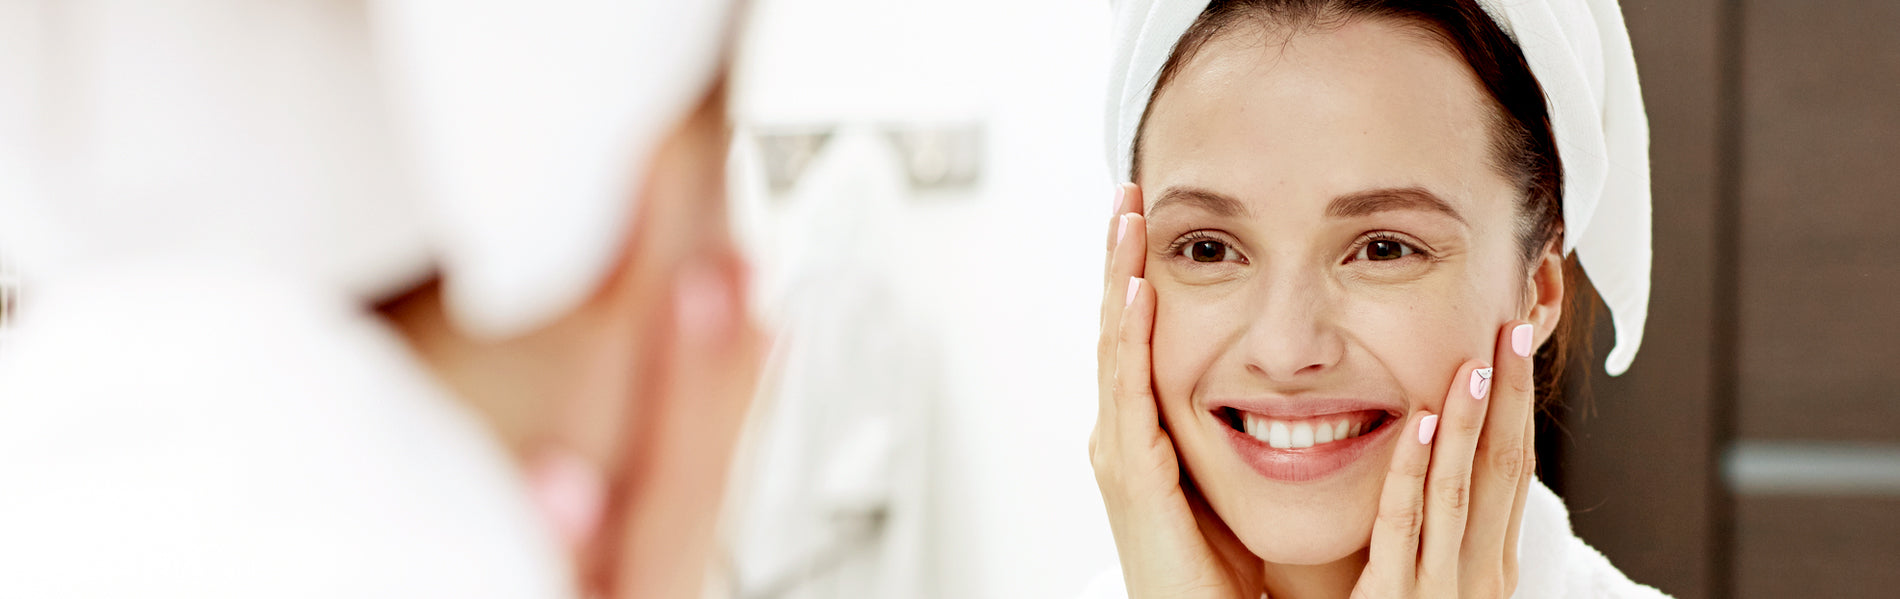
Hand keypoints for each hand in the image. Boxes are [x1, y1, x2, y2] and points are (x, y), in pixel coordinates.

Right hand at [1090, 183, 1264, 598]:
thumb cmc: (1226, 574)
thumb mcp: (1234, 482)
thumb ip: (1242, 433)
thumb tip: (1292, 385)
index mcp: (1145, 433)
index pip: (1139, 333)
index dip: (1139, 272)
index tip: (1151, 213)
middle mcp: (1122, 435)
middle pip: (1116, 326)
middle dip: (1119, 257)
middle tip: (1128, 190)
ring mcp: (1120, 454)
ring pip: (1115, 346)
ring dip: (1118, 277)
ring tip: (1126, 219)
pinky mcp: (1133, 478)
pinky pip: (1131, 393)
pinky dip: (1132, 337)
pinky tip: (1138, 293)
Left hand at [1352, 322, 1537, 597]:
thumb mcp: (1432, 582)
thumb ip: (1437, 533)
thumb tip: (1441, 463)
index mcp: (1492, 568)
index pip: (1513, 471)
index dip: (1518, 405)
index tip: (1517, 345)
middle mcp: (1479, 575)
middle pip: (1504, 469)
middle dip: (1511, 395)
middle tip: (1514, 326)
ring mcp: (1440, 590)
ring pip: (1462, 489)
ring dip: (1472, 420)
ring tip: (1478, 360)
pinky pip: (1404, 525)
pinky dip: (1414, 471)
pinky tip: (1420, 423)